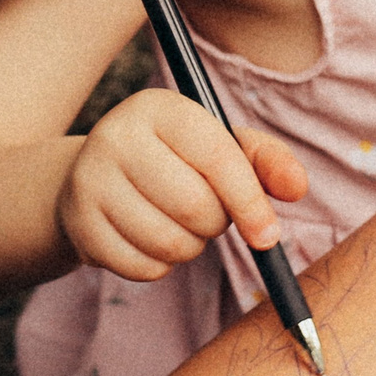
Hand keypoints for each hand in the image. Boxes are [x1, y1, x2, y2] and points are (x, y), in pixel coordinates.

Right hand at [59, 88, 310, 280]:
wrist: (92, 176)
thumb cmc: (172, 160)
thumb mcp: (218, 146)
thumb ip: (265, 161)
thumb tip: (297, 187)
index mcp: (160, 108)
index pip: (218, 159)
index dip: (250, 202)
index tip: (268, 236)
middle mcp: (117, 135)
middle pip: (195, 207)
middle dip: (215, 224)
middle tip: (207, 216)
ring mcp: (90, 180)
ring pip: (169, 242)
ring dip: (190, 248)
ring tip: (179, 226)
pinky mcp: (78, 224)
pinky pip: (142, 268)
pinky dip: (160, 266)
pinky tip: (150, 240)